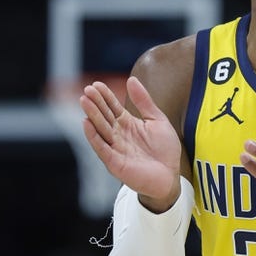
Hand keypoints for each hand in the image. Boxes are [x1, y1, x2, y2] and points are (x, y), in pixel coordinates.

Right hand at [80, 76, 181, 208]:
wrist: (171, 176)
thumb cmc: (165, 150)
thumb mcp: (157, 120)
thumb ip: (144, 101)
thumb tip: (132, 79)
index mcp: (127, 124)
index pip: (113, 107)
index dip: (105, 96)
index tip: (97, 84)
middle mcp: (118, 135)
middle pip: (104, 116)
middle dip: (95, 103)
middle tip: (87, 89)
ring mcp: (115, 149)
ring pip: (101, 129)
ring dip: (92, 115)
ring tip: (84, 101)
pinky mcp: (115, 163)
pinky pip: (102, 148)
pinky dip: (93, 136)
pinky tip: (86, 123)